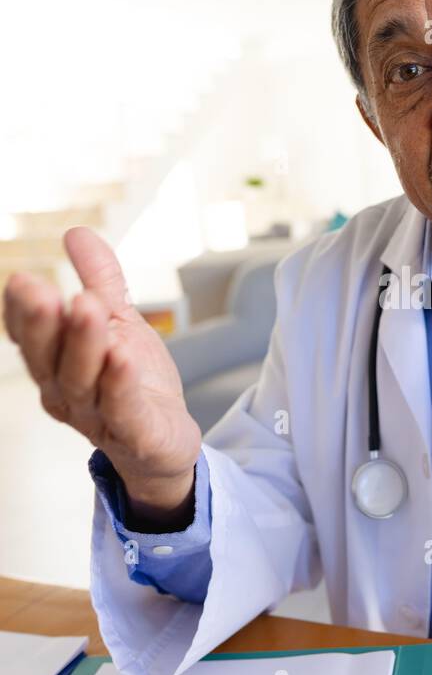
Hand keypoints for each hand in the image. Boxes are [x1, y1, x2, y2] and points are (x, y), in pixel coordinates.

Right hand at [3, 227, 200, 511]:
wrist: (166, 442)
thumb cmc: (135, 384)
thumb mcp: (119, 323)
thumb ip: (101, 280)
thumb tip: (76, 232)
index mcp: (56, 365)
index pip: (30, 338)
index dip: (22, 313)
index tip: (22, 280)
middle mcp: (67, 392)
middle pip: (48, 358)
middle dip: (43, 323)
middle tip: (42, 289)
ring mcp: (98, 416)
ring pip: (83, 380)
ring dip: (83, 342)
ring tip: (86, 306)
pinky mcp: (134, 434)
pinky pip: (123, 408)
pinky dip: (120, 382)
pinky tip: (122, 355)